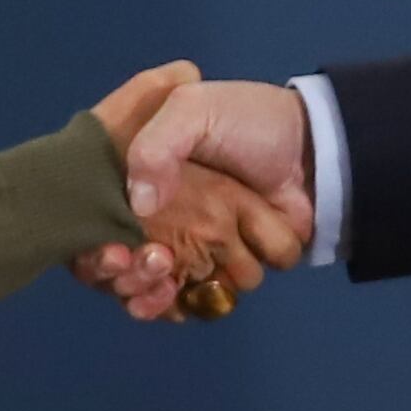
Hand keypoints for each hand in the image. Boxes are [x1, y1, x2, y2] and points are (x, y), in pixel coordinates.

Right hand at [71, 77, 315, 318]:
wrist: (313, 145)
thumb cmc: (247, 120)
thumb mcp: (192, 109)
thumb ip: (156, 146)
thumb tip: (137, 205)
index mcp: (146, 181)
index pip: (101, 227)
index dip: (97, 248)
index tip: (111, 253)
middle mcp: (165, 219)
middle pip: (126, 269)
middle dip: (128, 274)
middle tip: (145, 259)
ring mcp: (199, 248)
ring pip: (162, 288)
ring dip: (160, 286)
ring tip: (164, 267)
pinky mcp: (232, 269)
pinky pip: (201, 301)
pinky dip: (190, 302)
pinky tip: (179, 293)